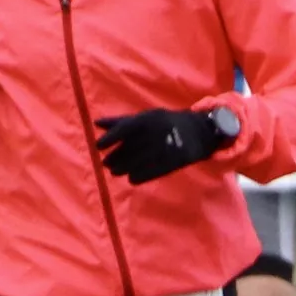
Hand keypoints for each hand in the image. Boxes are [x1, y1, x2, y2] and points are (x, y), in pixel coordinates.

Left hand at [93, 107, 233, 183]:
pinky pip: (151, 172)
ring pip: (138, 162)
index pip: (123, 129)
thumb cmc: (166, 123)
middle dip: (114, 158)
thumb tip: (96, 123)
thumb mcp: (146, 117)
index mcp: (148, 119)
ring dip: (123, 169)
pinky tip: (132, 178)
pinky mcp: (173, 161)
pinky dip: (138, 177)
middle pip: (129, 149)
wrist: (199, 131)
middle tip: (106, 163)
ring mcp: (165, 148)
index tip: (99, 147)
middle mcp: (156, 133)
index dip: (109, 139)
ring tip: (116, 172)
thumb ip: (121, 121)